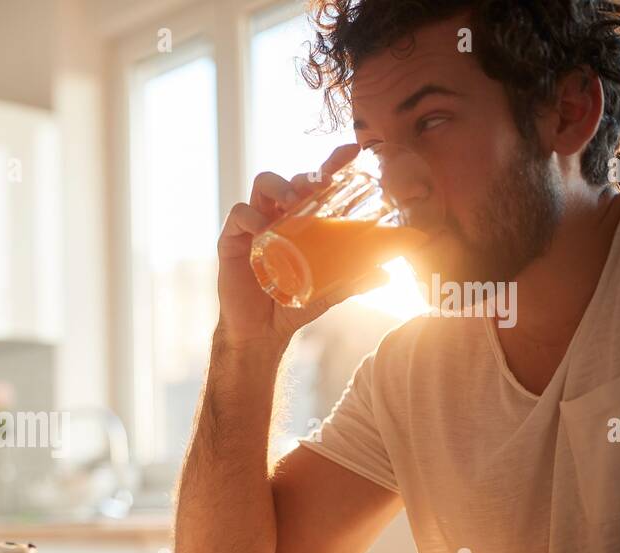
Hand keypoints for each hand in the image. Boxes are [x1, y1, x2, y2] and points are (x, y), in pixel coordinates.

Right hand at [217, 143, 386, 347]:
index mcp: (299, 220)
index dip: (332, 163)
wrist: (261, 332)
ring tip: (292, 202)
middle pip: (290, 179)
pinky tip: (263, 227)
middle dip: (306, 175)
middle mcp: (277, 216)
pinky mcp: (232, 240)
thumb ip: (353, 281)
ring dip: (280, 186)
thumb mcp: (328, 291)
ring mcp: (253, 225)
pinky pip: (239, 214)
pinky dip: (251, 216)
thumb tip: (387, 274)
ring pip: (262, 185)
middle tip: (321, 184)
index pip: (315, 184)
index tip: (353, 152)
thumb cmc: (290, 305)